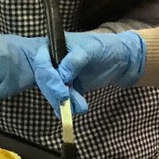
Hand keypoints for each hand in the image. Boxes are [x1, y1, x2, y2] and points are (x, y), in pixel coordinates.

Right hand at [30, 31, 145, 115]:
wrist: (117, 58)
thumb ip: (74, 61)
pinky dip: (67, 107)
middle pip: (44, 80)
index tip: (62, 91)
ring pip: (52, 92)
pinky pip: (61, 99)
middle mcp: (52, 61)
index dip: (48, 78)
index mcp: (53, 46)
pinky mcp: (67, 87)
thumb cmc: (103, 47)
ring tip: (81, 107)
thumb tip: (61, 76)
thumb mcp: (90, 50)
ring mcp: (59, 75)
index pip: (41, 63)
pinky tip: (73, 112)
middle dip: (54, 93)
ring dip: (63, 103)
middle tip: (66, 101)